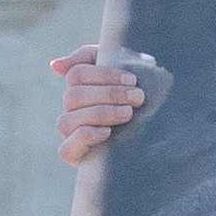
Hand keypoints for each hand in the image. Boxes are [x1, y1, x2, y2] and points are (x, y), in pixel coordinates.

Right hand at [50, 45, 149, 171]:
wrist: (160, 133)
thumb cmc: (140, 95)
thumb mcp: (125, 69)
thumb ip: (91, 58)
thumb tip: (55, 66)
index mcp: (80, 86)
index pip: (76, 74)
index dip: (103, 75)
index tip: (132, 80)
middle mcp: (72, 109)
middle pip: (72, 96)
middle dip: (108, 95)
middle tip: (137, 98)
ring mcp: (71, 134)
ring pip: (67, 120)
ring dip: (100, 114)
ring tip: (128, 114)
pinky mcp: (75, 157)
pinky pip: (66, 149)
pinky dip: (85, 137)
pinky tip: (107, 132)